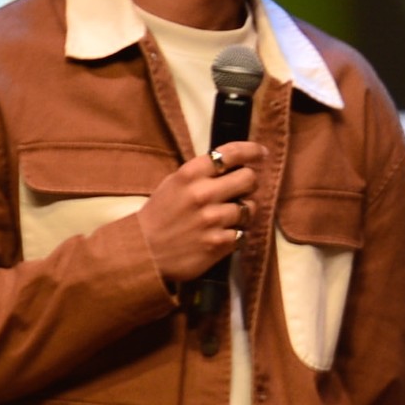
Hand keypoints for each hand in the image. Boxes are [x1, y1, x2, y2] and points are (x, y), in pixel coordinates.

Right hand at [136, 141, 267, 282]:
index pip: (230, 153)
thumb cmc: (159, 216)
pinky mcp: (219, 243)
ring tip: (226, 217)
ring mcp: (212, 219)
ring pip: (250, 208)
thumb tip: (234, 165)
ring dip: (243, 212)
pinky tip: (222, 235)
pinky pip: (243, 233)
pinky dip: (236, 234)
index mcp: (189, 175)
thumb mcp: (173, 184)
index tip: (261, 154)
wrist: (143, 253)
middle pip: (249, 179)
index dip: (251, 151)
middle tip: (241, 191)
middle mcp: (203, 194)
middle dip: (249, 184)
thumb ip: (201, 174)